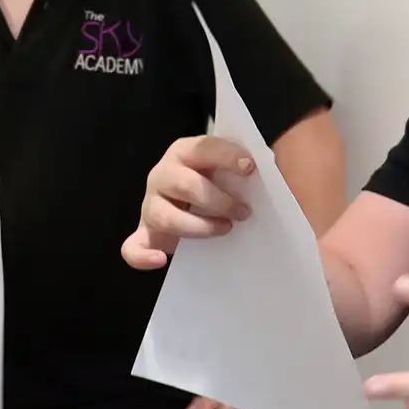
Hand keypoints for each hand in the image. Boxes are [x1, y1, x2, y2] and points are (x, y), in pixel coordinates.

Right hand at [122, 136, 255, 269]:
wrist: (188, 205)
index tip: (250, 169)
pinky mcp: (145, 232)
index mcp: (185, 152)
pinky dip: (142, 256)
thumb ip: (243, 168)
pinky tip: (160, 260)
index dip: (226, 156)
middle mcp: (163, 174)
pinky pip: (133, 246)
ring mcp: (151, 204)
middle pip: (185, 184)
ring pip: (164, 215)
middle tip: (244, 212)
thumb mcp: (226, 169)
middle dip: (218, 200)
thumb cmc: (216, 184)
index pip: (203, 148)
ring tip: (225, 229)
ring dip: (198, 226)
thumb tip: (276, 168)